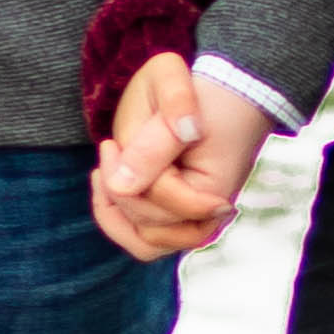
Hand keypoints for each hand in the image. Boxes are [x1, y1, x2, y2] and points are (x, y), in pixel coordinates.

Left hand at [90, 50, 272, 260]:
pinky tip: (107, 187)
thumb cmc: (201, 91)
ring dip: (117, 210)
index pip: (159, 196)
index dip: (128, 171)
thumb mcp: (173, 96)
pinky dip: (120, 220)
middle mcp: (209, 218)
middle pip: (148, 225)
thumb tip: (120, 185)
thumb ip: (151, 142)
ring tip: (106, 173)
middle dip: (123, 188)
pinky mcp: (180, 219)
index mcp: (214, 191)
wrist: (227, 95)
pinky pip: (145, 239)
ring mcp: (195, 222)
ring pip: (144, 242)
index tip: (110, 142)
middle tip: (113, 147)